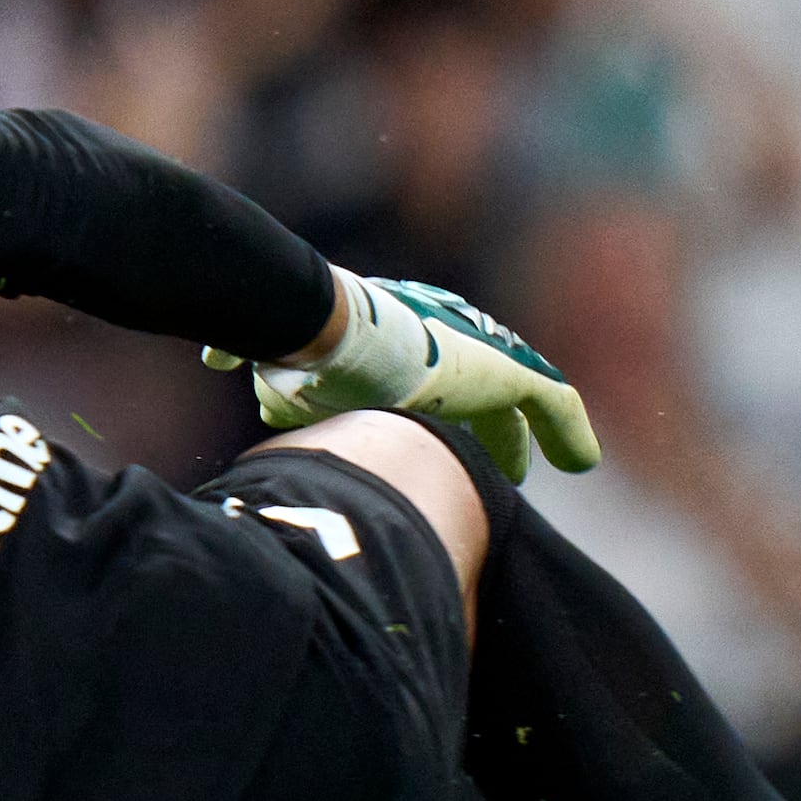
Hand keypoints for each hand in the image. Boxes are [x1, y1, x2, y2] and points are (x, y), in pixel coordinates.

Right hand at [209, 269, 601, 483]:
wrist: (318, 326)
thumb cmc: (293, 351)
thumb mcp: (275, 372)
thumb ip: (260, 369)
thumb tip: (220, 359)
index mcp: (392, 344)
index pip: (422, 384)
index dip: (431, 419)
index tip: (432, 451)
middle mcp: (435, 341)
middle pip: (470, 392)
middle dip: (480, 431)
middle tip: (490, 469)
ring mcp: (473, 354)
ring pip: (511, 402)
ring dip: (515, 440)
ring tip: (523, 474)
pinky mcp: (505, 370)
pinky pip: (551, 403)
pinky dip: (566, 432)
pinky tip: (580, 461)